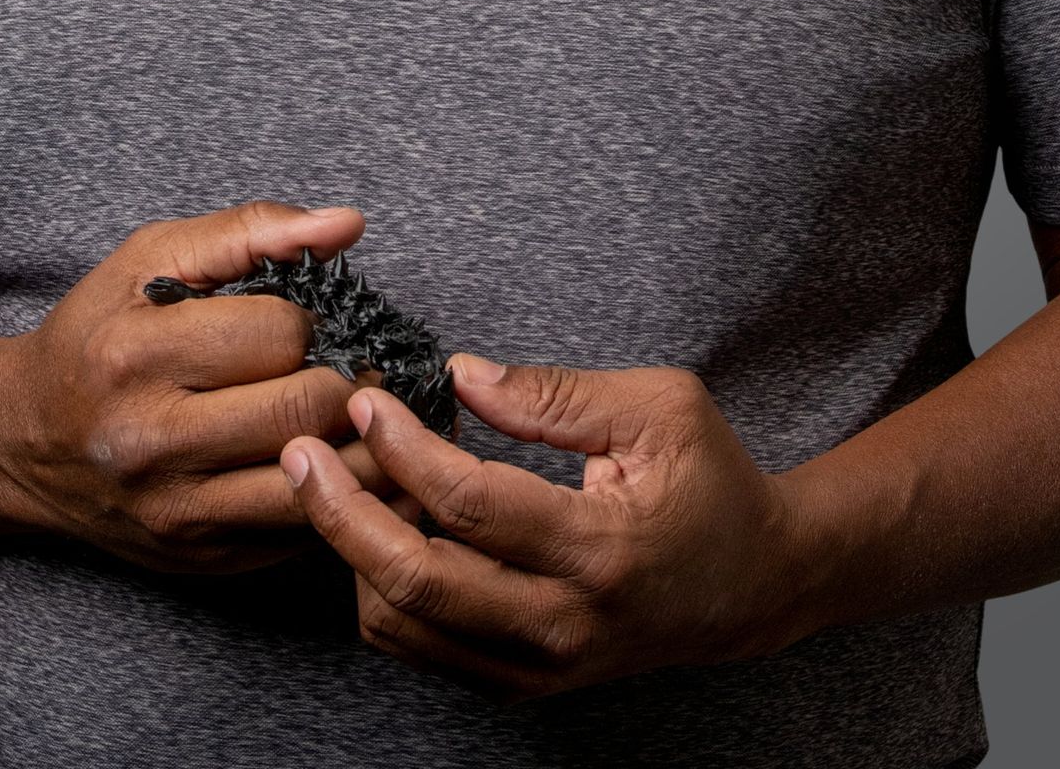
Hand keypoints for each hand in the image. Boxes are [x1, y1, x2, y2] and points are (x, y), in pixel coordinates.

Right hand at [0, 198, 422, 575]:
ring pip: (316, 485)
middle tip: (368, 364)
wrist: (24, 441)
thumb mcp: (150, 258)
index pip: (278, 334)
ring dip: (367, 446)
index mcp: (138, 355)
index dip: (317, 319)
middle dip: (354, 380)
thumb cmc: (97, 334)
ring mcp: (177, 511)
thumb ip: (250, 231)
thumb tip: (347, 224)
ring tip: (376, 411)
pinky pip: (301, 532)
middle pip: (304, 410)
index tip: (321, 318)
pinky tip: (347, 460)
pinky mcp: (201, 558)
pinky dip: (340, 495)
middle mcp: (152, 441)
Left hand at [279, 354, 813, 698]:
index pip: (468, 504)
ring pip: (402, 626)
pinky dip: (382, 589)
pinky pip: (421, 647)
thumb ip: (553, 395)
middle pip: (414, 583)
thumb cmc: (711, 481)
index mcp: (600, 552)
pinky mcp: (523, 683)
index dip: (402, 449)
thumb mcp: (657, 408)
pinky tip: (383, 525)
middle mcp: (563, 626)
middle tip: (302, 452)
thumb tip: (459, 376)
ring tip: (344, 481)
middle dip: (341, 512)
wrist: (757, 584)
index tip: (364, 401)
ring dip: (356, 552)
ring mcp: (540, 667)